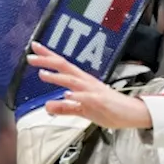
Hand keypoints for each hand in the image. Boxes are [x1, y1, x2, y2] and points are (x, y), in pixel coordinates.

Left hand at [28, 42, 151, 128]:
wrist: (133, 114)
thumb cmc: (110, 109)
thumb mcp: (82, 110)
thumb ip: (64, 108)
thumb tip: (47, 106)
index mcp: (82, 82)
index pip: (62, 66)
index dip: (48, 57)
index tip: (34, 49)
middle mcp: (86, 83)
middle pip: (65, 67)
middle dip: (48, 61)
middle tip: (31, 56)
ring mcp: (93, 91)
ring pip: (74, 81)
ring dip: (58, 77)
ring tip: (42, 74)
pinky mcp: (100, 102)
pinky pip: (87, 98)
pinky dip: (77, 96)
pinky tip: (67, 95)